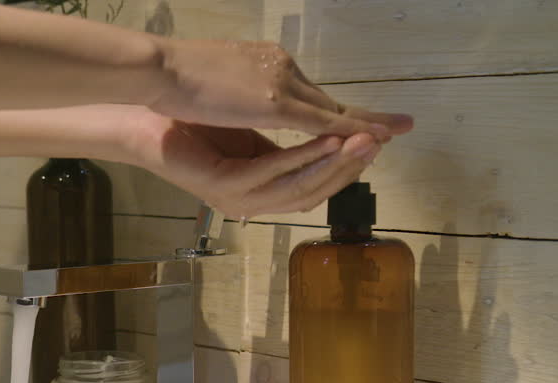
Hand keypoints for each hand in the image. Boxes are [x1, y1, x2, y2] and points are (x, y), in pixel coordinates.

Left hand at [128, 111, 380, 216]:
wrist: (146, 117)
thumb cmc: (195, 118)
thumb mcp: (251, 125)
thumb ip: (286, 133)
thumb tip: (327, 122)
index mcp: (263, 187)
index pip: (317, 181)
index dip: (351, 163)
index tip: (385, 140)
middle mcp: (252, 199)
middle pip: (315, 190)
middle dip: (351, 165)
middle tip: (383, 143)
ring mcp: (236, 196)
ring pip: (297, 188)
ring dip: (333, 164)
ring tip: (362, 143)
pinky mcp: (220, 185)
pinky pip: (269, 173)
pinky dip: (299, 157)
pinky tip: (323, 141)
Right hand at [151, 40, 413, 138]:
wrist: (159, 70)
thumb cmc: (173, 82)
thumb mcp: (215, 88)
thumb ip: (239, 96)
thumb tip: (244, 105)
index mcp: (268, 64)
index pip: (307, 94)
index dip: (334, 112)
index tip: (358, 121)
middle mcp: (283, 68)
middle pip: (329, 100)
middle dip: (364, 117)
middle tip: (398, 126)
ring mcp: (281, 84)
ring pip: (332, 112)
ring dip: (363, 127)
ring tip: (393, 135)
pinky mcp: (275, 104)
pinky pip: (318, 124)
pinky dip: (345, 134)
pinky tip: (365, 142)